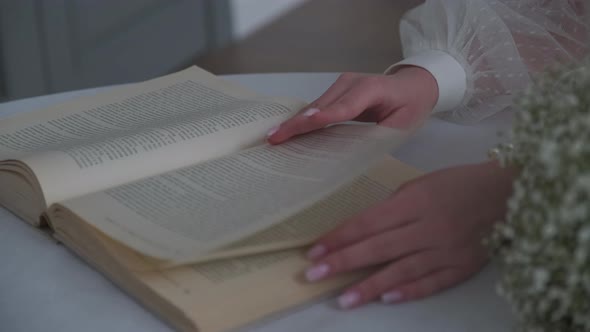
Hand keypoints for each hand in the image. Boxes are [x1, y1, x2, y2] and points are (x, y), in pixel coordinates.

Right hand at [267, 66, 438, 144]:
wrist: (414, 84)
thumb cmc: (410, 106)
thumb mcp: (402, 125)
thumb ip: (379, 136)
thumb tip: (352, 155)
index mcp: (373, 89)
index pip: (346, 106)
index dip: (325, 116)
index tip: (304, 124)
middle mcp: (352, 82)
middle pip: (322, 105)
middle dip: (298, 123)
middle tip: (275, 137)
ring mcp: (342, 84)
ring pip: (315, 105)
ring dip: (295, 122)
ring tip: (274, 137)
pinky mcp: (336, 90)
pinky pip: (318, 106)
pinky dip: (303, 120)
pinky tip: (287, 132)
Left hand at [303, 161, 515, 308]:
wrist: (506, 194)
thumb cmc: (457, 183)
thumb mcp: (421, 184)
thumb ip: (393, 207)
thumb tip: (365, 229)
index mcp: (415, 202)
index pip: (368, 223)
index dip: (340, 237)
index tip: (314, 250)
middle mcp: (428, 227)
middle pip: (378, 248)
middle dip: (343, 262)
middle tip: (313, 275)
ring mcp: (446, 250)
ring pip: (401, 271)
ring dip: (370, 286)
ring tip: (343, 299)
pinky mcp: (462, 267)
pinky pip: (431, 282)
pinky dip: (409, 291)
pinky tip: (387, 299)